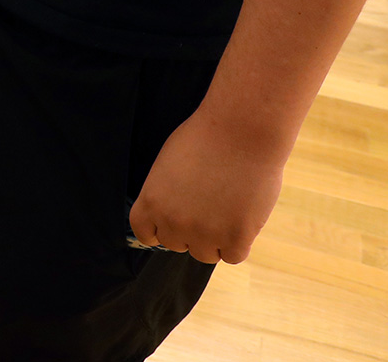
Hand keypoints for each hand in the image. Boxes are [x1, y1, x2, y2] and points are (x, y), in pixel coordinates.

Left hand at [128, 106, 287, 263]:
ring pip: (206, 254)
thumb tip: (169, 215)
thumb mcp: (168, 164)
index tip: (172, 222)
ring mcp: (205, 233)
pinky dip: (239, 241)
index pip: (145, 233)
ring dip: (215, 239)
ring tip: (226, 208)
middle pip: (177, 245)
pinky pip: (233, 256)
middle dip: (190, 231)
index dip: (159, 229)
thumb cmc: (205, 138)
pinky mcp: (236, 238)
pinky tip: (242, 218)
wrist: (241, 131)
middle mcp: (174, 222)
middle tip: (207, 207)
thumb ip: (165, 194)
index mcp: (152, 201)